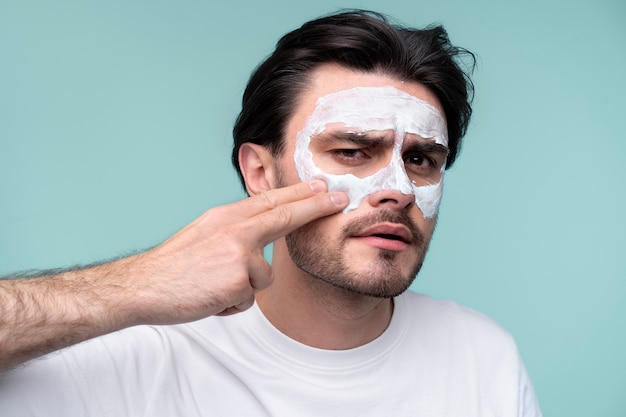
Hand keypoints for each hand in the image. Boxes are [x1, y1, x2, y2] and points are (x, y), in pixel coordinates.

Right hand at [127, 180, 347, 324]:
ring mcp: (239, 254)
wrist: (143, 286)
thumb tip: (258, 235)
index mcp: (226, 217)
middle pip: (285, 216)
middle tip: (339, 197)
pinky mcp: (239, 281)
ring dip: (243, 287)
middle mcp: (236, 230)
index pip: (270, 201)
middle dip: (316, 206)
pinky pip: (248, 298)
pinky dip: (231, 304)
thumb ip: (234, 231)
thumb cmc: (173, 265)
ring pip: (263, 276)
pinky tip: (209, 297)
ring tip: (212, 286)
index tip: (322, 185)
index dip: (299, 193)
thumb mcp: (204, 234)